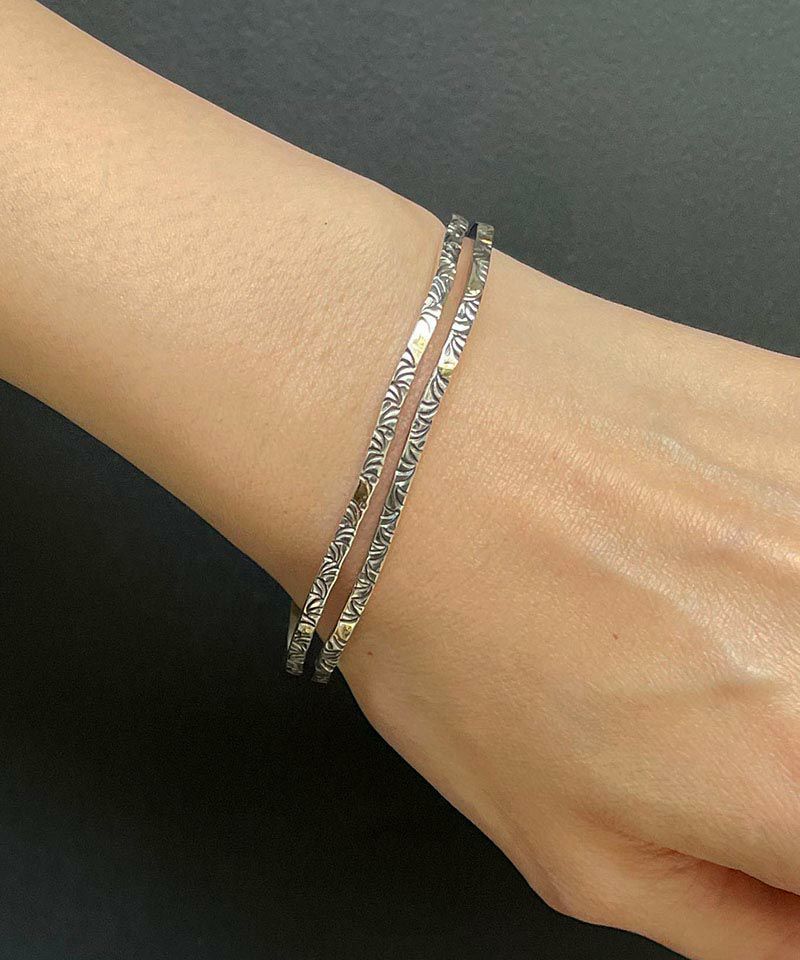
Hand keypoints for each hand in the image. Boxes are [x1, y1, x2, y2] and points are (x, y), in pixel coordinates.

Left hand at [339, 248, 799, 958]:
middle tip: (714, 711)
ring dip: (778, 639)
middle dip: (780, 743)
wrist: (405, 432)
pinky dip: (780, 550)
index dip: (782, 832)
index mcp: (798, 778)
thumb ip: (736, 923)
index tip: (753, 811)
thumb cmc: (450, 623)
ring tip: (688, 610)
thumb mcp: (575, 851)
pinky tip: (704, 534)